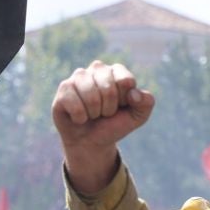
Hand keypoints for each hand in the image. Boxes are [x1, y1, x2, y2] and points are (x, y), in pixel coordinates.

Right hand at [57, 61, 155, 196]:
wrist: (92, 141)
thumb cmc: (114, 124)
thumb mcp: (137, 117)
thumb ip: (146, 103)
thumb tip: (133, 94)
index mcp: (117, 71)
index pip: (125, 81)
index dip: (125, 100)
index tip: (121, 106)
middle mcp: (97, 68)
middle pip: (108, 89)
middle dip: (109, 109)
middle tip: (104, 113)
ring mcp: (78, 76)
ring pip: (91, 97)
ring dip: (94, 113)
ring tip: (92, 114)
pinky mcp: (64, 88)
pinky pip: (75, 105)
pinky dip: (80, 117)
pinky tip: (79, 117)